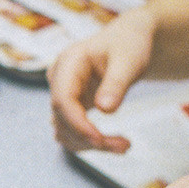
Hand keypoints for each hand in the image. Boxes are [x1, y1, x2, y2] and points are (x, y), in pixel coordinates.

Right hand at [46, 5, 156, 151]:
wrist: (129, 40)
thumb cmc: (128, 44)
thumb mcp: (129, 60)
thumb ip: (116, 83)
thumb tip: (105, 109)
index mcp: (68, 62)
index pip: (62, 99)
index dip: (77, 123)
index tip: (100, 140)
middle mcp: (59, 79)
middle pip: (62, 118)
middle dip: (89, 137)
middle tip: (124, 146)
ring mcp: (63, 94)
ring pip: (64, 130)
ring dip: (89, 144)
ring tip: (123, 146)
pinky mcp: (71, 106)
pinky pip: (72, 130)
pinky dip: (89, 141)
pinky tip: (112, 143)